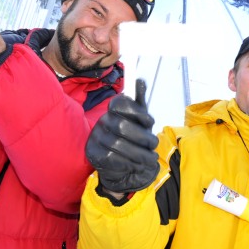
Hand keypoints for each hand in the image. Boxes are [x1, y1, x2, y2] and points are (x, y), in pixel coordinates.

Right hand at [85, 79, 159, 193]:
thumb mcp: (140, 121)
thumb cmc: (134, 139)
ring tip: (150, 158)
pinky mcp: (94, 155)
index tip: (150, 121)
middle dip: (142, 136)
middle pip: (121, 126)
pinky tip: (139, 164)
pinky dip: (130, 163)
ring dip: (140, 153)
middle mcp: (101, 122)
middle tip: (154, 144)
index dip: (137, 111)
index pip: (119, 103)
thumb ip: (140, 102)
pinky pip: (114, 158)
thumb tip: (140, 81)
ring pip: (118, 144)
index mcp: (112, 110)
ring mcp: (95, 138)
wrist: (122, 167)